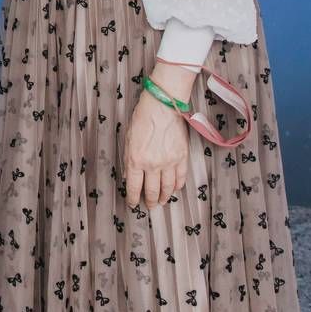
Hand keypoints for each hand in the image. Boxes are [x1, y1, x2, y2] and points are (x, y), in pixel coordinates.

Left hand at [123, 63, 195, 210]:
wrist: (162, 105)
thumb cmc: (142, 118)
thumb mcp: (128, 139)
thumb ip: (129, 160)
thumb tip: (130, 177)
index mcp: (136, 160)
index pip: (134, 187)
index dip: (133, 199)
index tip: (133, 204)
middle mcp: (152, 165)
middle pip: (151, 191)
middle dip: (149, 201)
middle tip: (149, 206)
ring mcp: (169, 162)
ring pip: (167, 188)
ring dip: (163, 197)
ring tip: (161, 201)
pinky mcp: (181, 157)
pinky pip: (180, 178)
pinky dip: (177, 186)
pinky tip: (174, 189)